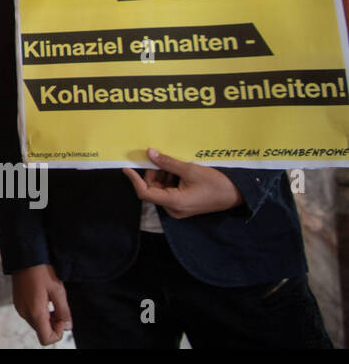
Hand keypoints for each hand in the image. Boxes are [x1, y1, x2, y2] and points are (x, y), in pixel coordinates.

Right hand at [11, 263, 71, 345]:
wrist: (24, 255)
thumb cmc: (40, 270)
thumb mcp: (57, 290)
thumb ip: (63, 311)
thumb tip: (67, 326)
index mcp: (35, 312)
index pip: (46, 338)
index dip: (58, 333)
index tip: (62, 318)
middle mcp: (24, 313)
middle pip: (41, 331)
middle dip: (53, 324)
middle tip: (59, 306)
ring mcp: (20, 307)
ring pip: (36, 323)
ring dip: (47, 317)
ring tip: (52, 299)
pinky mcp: (18, 302)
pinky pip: (31, 314)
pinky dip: (40, 311)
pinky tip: (44, 296)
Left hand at [122, 147, 242, 218]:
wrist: (235, 194)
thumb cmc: (215, 183)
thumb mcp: (190, 170)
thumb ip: (167, 163)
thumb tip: (150, 153)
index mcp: (174, 203)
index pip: (145, 193)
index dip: (134, 180)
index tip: (127, 168)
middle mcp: (173, 209)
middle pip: (152, 189)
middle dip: (155, 173)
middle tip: (164, 160)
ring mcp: (177, 208)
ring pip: (160, 189)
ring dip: (163, 175)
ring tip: (178, 167)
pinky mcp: (182, 205)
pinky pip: (169, 191)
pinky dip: (170, 180)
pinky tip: (180, 172)